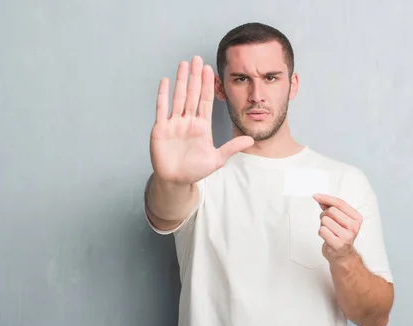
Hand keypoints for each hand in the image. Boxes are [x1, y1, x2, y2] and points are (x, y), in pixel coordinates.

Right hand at [150, 56, 253, 183]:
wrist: (176, 180)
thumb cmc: (195, 171)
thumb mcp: (216, 159)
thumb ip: (232, 147)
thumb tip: (251, 140)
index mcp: (201, 125)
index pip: (206, 100)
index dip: (208, 85)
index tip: (210, 69)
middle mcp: (188, 121)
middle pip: (192, 94)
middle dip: (195, 76)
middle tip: (197, 58)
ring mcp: (174, 123)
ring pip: (178, 97)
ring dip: (180, 80)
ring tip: (183, 64)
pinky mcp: (161, 129)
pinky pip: (162, 108)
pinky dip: (163, 95)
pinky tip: (165, 81)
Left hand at [314, 194, 362, 262]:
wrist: (343, 256)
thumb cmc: (340, 235)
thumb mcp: (339, 219)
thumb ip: (330, 207)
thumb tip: (319, 198)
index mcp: (357, 218)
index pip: (340, 203)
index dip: (326, 198)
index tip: (316, 196)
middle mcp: (354, 227)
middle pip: (331, 211)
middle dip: (324, 215)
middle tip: (327, 222)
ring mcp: (347, 236)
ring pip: (325, 220)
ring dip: (322, 225)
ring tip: (328, 231)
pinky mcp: (338, 244)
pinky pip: (322, 230)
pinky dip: (321, 232)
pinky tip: (327, 237)